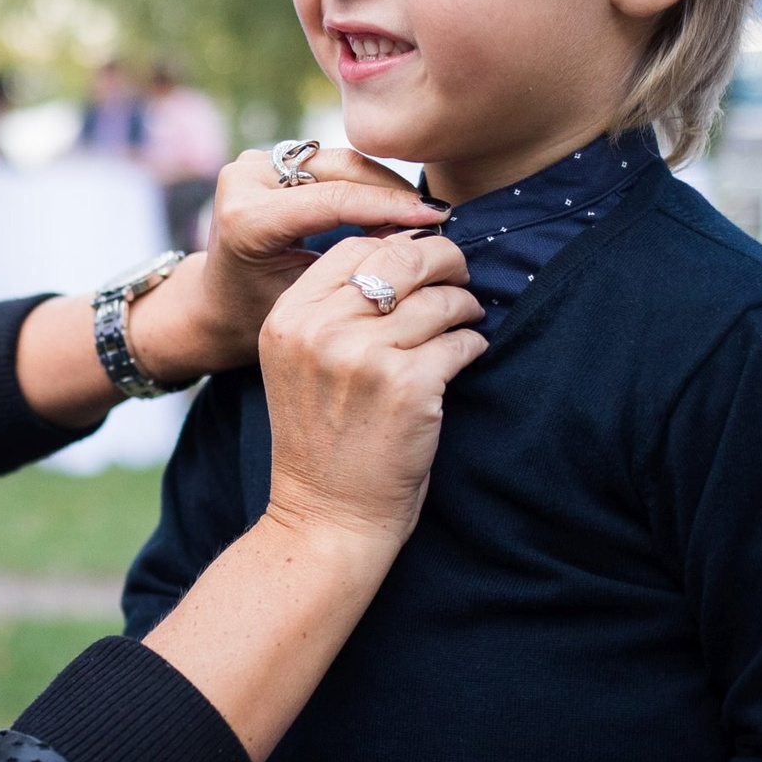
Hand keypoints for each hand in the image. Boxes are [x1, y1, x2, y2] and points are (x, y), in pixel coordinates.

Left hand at [130, 147, 443, 380]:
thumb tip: (417, 234)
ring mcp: (254, 162)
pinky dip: (366, 182)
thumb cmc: (260, 315)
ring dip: (384, 184)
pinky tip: (397, 203)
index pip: (334, 200)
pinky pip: (331, 163)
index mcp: (247, 218)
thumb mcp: (309, 297)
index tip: (438, 218)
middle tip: (439, 215)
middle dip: (394, 191)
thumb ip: (354, 263)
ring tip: (423, 211)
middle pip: (341, 168)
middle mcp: (244, 178)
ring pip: (341, 160)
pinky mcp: (267, 159)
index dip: (391, 207)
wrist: (216, 303)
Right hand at [257, 233, 485, 546]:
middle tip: (460, 277)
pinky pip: (462, 341)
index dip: (398, 247)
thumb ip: (330, 310)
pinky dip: (473, 346)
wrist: (326, 515)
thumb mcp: (298, 363)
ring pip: (439, 299)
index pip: (354, 246)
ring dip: (464, 307)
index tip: (422, 263)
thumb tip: (398, 253)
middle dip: (443, 261)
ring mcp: (364, 356)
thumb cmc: (320, 440)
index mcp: (288, 318)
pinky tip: (466, 358)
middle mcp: (320, 330)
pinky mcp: (409, 386)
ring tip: (465, 323)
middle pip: (401, 259)